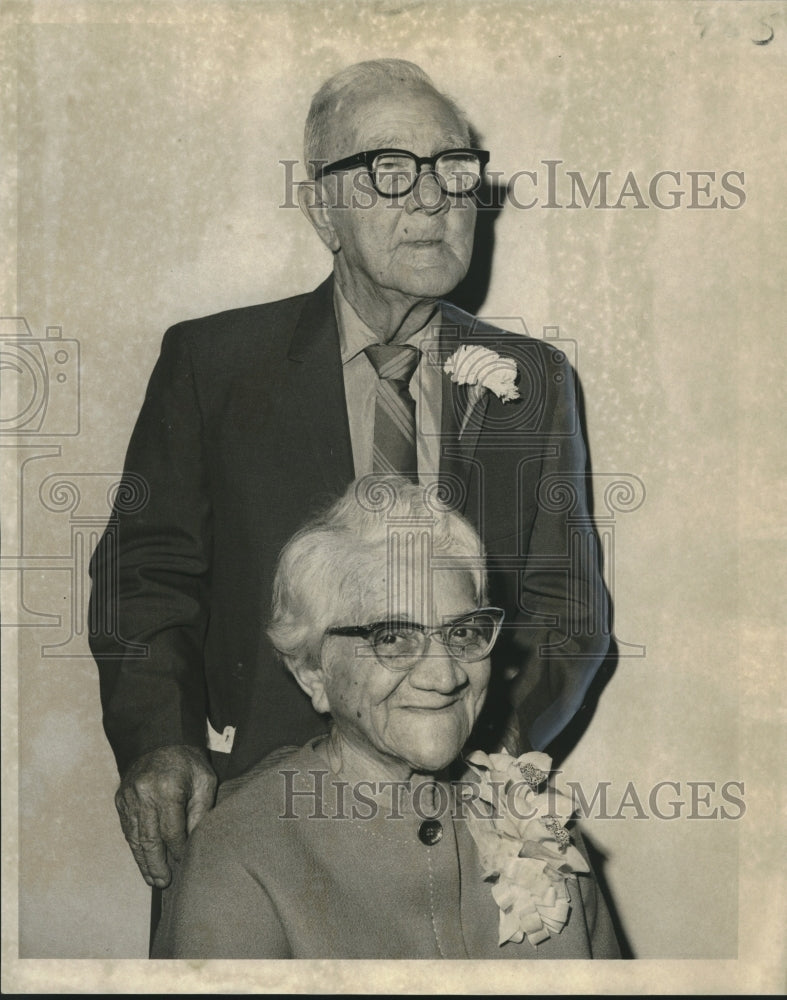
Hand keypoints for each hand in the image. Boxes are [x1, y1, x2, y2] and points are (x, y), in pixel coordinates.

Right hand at [115, 745, 216, 887]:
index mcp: (167, 790)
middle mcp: (143, 795)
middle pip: (150, 840)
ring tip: (153, 879)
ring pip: (135, 838)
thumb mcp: (204, 780)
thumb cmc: (188, 762)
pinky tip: (143, 860)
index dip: (179, 851)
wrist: (160, 739)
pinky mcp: (120, 800)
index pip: (172, 832)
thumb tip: (195, 842)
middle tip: (164, 883)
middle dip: (157, 864)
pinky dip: (135, 847)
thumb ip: (201, 811)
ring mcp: (128, 798)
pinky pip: (127, 830)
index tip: (185, 863)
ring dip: (144, 861)